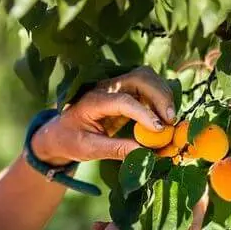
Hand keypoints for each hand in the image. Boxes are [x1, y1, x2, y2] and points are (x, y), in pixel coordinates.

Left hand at [32, 66, 174, 165]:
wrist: (60, 132)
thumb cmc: (71, 140)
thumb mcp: (88, 149)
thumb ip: (115, 150)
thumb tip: (145, 152)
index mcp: (92, 101)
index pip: (122, 100)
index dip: (143, 112)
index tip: (158, 129)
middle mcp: (106, 88)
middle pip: (139, 78)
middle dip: (159, 96)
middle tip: (170, 120)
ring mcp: (116, 87)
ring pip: (146, 78)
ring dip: (163, 94)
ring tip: (170, 119)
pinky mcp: (125, 92)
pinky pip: (148, 87)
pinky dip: (161, 98)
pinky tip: (165, 116)